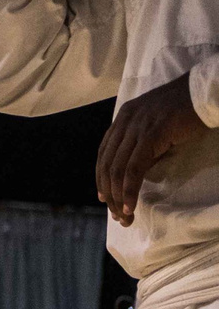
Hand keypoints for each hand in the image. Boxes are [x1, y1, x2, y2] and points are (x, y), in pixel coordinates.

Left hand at [98, 71, 210, 224]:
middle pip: (107, 165)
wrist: (206, 92)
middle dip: (109, 194)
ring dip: (118, 197)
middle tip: (117, 215)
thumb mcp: (156, 125)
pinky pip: (134, 169)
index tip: (105, 198)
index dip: (101, 179)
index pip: (104, 154)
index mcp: (123, 117)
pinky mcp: (151, 135)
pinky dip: (130, 190)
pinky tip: (131, 205)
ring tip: (125, 216)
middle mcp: (125, 121)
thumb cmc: (187, 109)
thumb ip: (142, 144)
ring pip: (117, 170)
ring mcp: (137, 127)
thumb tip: (135, 174)